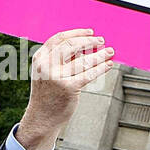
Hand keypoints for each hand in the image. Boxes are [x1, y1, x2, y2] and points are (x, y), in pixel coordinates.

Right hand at [13, 28, 114, 149]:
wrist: (42, 117)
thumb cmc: (47, 93)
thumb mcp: (45, 72)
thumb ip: (58, 58)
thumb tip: (84, 45)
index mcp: (39, 58)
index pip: (59, 38)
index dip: (77, 33)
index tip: (90, 32)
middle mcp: (46, 66)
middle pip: (71, 45)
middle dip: (89, 41)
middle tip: (101, 41)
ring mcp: (57, 77)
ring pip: (83, 60)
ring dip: (100, 54)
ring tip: (109, 52)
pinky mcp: (69, 88)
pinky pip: (89, 74)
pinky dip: (101, 68)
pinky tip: (108, 64)